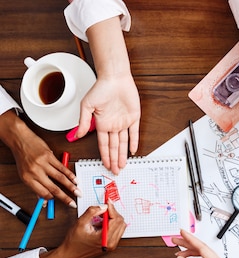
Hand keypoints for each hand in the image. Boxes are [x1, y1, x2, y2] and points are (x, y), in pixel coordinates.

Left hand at [0, 110, 78, 205]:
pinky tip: (75, 179)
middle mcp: (35, 172)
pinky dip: (70, 175)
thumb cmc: (22, 156)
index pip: (42, 193)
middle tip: (73, 202)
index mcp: (28, 179)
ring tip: (78, 192)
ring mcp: (43, 164)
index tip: (59, 201)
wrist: (20, 140)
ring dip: (71, 186)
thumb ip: (35, 186)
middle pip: (53, 188)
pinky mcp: (49, 156)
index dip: (52, 199)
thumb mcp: (24, 174)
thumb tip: (43, 199)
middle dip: (65, 197)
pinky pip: (62, 168)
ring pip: (60, 178)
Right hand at [40, 204, 125, 257]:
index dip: (112, 208)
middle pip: (121, 222)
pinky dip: (111, 224)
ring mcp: (112, 245)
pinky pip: (117, 231)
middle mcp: (111, 243)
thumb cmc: (74, 242)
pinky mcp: (111, 245)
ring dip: (112, 219)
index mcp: (105, 238)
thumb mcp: (80, 223)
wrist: (71, 255)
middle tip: (103, 209)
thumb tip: (103, 206)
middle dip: (113, 213)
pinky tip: (100, 224)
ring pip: (120, 226)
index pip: (116, 219)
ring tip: (99, 218)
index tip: (107, 202)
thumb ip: (92, 212)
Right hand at [78, 16, 140, 174]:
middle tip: (115, 171)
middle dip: (114, 160)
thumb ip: (83, 122)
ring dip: (123, 155)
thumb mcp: (87, 106)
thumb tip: (78, 135)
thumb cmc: (100, 88)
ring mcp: (123, 122)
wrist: (115, 78)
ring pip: (123, 143)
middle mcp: (112, 125)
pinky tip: (133, 151)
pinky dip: (134, 142)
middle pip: (114, 147)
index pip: (103, 145)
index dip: (105, 156)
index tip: (105, 166)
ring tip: (122, 165)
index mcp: (101, 124)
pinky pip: (134, 133)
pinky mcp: (134, 118)